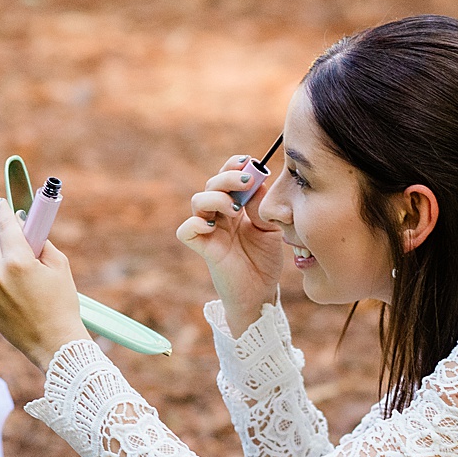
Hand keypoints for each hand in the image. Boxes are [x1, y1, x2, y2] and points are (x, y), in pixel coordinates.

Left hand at [0, 198, 86, 371]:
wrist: (55, 344)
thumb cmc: (63, 304)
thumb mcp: (60, 267)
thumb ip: (41, 244)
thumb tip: (28, 231)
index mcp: (18, 261)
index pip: (6, 226)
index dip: (4, 211)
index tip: (2, 203)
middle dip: (6, 236)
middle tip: (20, 237)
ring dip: (2, 262)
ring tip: (24, 278)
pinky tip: (17, 296)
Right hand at [176, 155, 286, 329]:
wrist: (261, 293)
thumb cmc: (265, 261)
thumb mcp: (271, 229)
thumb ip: (262, 207)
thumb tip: (256, 183)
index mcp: (237, 206)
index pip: (228, 176)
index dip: (234, 166)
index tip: (249, 163)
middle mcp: (220, 215)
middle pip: (213, 184)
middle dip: (228, 178)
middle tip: (246, 181)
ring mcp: (210, 231)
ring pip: (198, 201)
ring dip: (216, 197)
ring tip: (235, 208)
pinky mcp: (204, 249)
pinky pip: (186, 230)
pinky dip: (195, 223)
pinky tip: (212, 225)